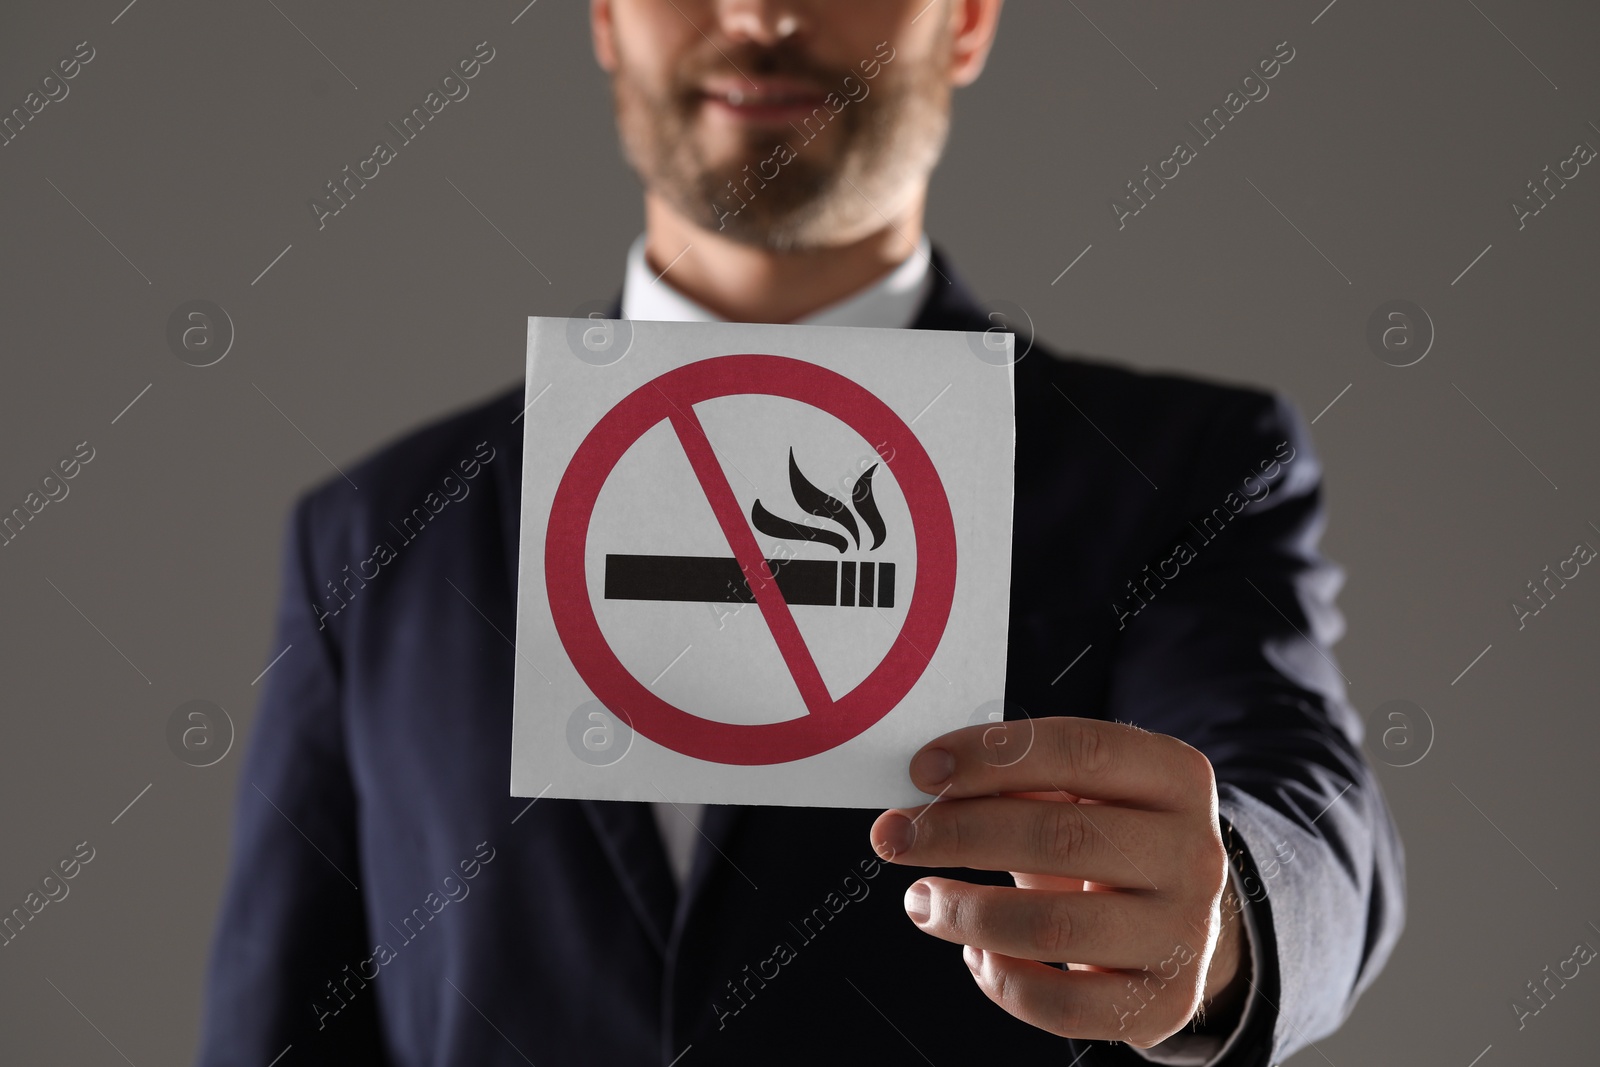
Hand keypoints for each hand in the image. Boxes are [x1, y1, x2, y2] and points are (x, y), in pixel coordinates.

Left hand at [868, 716, 1246, 1048]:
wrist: (1179, 922)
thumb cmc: (1105, 840)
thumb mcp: (1082, 793)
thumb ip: (1018, 778)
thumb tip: (928, 781)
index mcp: (1176, 777)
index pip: (1080, 751)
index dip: (992, 756)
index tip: (923, 770)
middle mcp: (1195, 853)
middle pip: (1061, 838)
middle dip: (959, 834)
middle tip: (893, 837)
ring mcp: (1186, 933)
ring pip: (1054, 926)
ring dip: (966, 912)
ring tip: (920, 901)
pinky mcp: (1165, 1002)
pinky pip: (1065, 1005)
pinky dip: (1004, 981)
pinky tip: (977, 955)